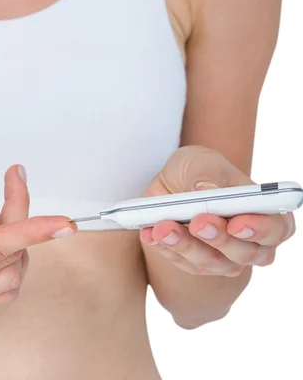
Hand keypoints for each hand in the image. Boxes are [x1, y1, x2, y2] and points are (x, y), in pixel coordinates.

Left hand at [139, 146, 295, 276]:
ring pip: (210, 262)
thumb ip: (206, 173)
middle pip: (244, 253)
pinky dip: (164, 248)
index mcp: (264, 213)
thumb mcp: (200, 161)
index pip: (276, 229)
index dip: (261, 229)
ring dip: (185, 246)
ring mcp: (223, 258)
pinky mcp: (194, 264)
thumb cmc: (198, 172)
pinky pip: (180, 262)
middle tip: (198, 222)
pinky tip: (150, 233)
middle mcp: (250, 243)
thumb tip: (206, 190)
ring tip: (163, 227)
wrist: (170, 185)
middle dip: (218, 238)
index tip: (237, 223)